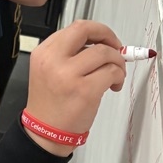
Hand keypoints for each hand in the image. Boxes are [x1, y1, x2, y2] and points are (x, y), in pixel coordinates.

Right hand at [25, 20, 124, 154]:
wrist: (45, 134)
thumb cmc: (50, 107)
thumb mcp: (49, 72)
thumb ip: (71, 54)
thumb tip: (102, 44)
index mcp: (43, 54)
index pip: (76, 28)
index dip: (96, 32)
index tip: (104, 40)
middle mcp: (53, 61)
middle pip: (88, 30)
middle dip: (109, 36)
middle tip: (116, 48)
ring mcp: (69, 75)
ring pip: (105, 52)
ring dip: (117, 62)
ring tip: (115, 75)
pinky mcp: (85, 90)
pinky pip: (112, 72)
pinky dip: (118, 77)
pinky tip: (113, 86)